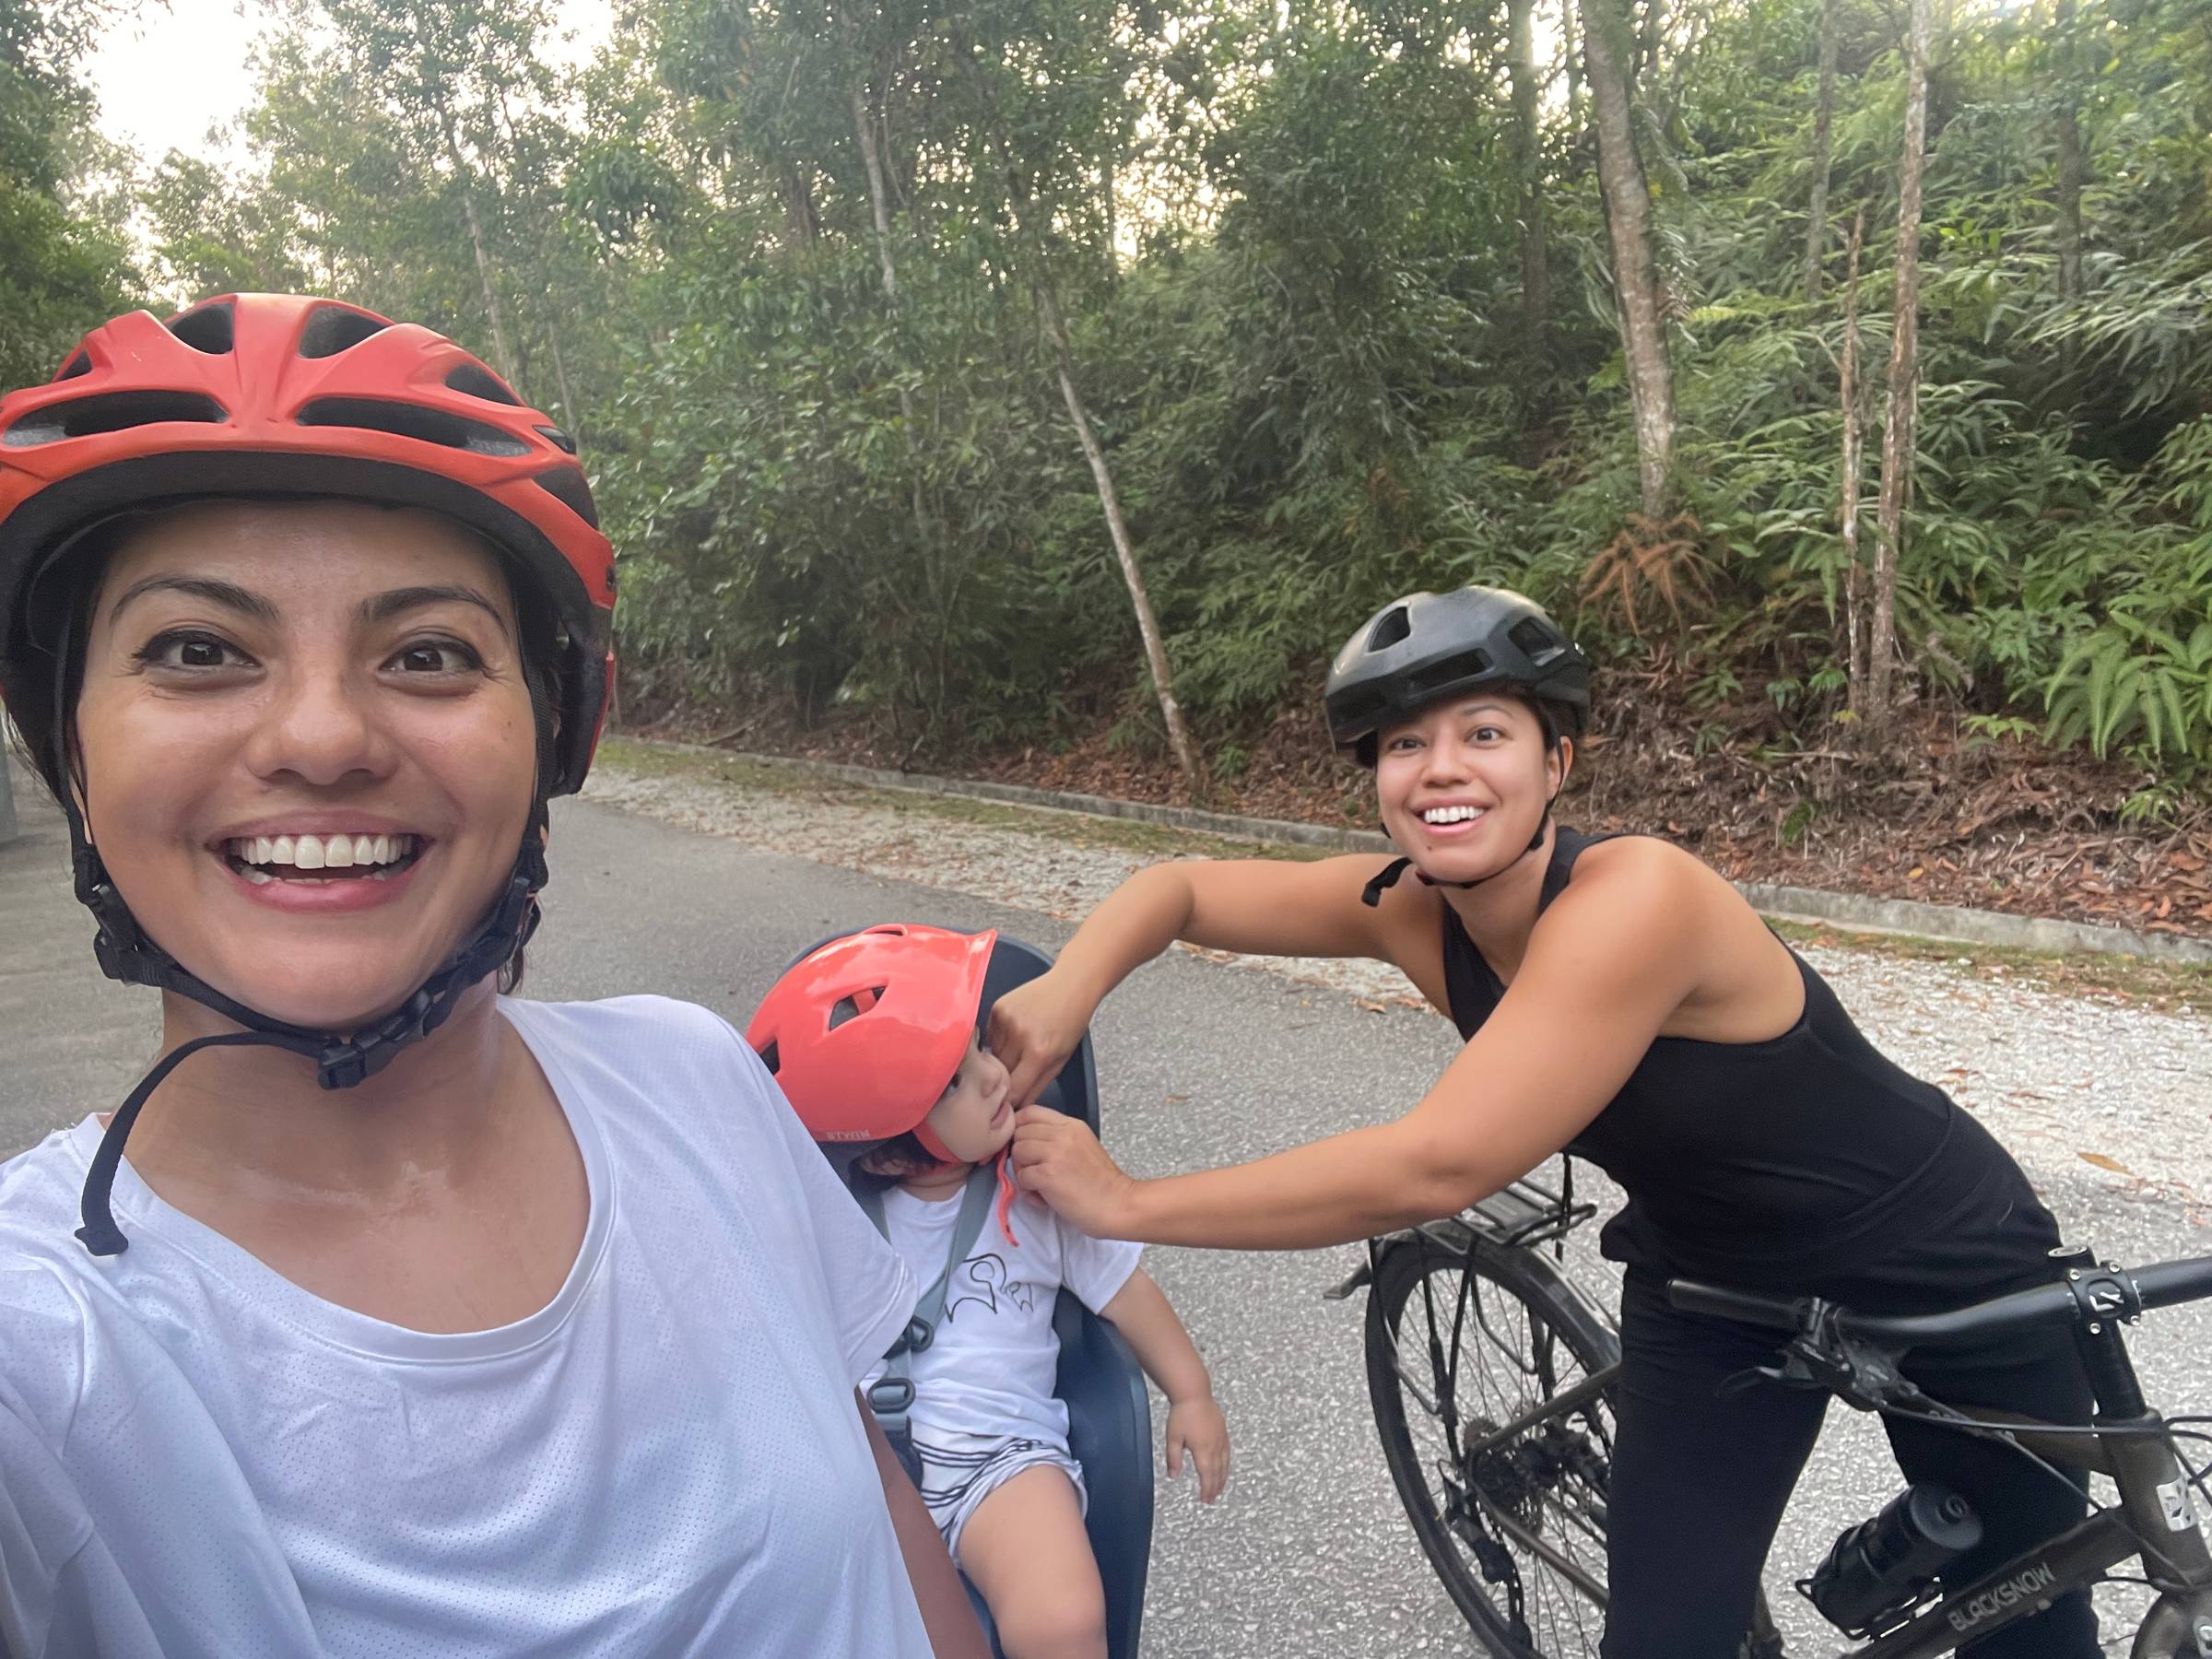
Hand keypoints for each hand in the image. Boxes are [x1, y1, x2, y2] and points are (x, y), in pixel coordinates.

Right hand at [987, 971, 1093, 1106]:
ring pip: (994, 1056)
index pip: (1014, 1090)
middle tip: (1019, 1072)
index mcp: (1039, 1052)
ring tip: (1021, 1047)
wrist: (1070, 984)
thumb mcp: (1062, 1059)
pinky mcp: (997, 1008)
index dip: (1012, 1099)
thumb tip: (1018, 1106)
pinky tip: (1015, 1033)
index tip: (1012, 1101)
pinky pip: (991, 1037)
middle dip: (1008, 1078)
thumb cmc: (1071, 1022)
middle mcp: (1019, 1036)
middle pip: (1001, 1073)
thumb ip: (1038, 1086)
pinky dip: (1000, 1040)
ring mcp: (1006, 1020)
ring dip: (1003, 1058)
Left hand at [1009, 1106, 1136, 1236]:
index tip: (1028, 1147)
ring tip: (1040, 1183)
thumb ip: (1058, 1138)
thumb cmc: (1101, 1183)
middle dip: (1022, 1153)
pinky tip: (1045, 1196)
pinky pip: (1021, 1176)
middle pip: (1019, 1133)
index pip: (1030, 1112)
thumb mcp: (1082, 1146)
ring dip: (1023, 1170)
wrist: (1118, 1205)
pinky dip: (1028, 1189)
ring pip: (1017, 1152)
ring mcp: (1055, 1153)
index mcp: (1072, 1125)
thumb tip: (1027, 1142)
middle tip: (1036, 1170)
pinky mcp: (1048, 1174)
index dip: (1021, 1129)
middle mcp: (1062, 1134)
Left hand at [1165, 1396, 1229, 1502]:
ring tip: (1219, 1488)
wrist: (1194, 1393)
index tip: (1205, 1499)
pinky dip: (1226, 1465)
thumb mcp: (1173, 1438)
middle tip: (1211, 1499)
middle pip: (1217, 1473)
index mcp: (1203, 1450)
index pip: (1207, 1476)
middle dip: (1215, 1488)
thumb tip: (1173, 1475)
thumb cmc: (1182, 1413)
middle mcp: (1215, 1446)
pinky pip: (1227, 1453)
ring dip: (1222, 1478)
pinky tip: (1224, 1467)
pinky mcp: (1223, 1432)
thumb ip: (1173, 1458)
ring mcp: (1221, 1439)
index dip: (1206, 1490)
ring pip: (1225, 1464)